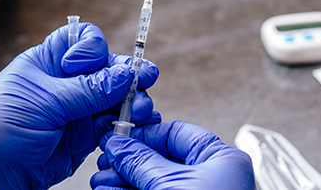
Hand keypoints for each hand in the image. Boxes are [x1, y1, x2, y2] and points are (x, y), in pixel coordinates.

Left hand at [0, 23, 159, 189]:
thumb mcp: (44, 102)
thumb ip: (88, 90)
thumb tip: (125, 74)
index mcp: (51, 61)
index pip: (83, 40)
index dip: (92, 49)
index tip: (85, 66)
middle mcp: (68, 81)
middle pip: (108, 68)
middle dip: (128, 73)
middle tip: (145, 79)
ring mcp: (78, 108)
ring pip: (116, 96)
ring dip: (133, 100)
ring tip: (142, 109)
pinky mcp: (85, 134)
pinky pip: (113, 123)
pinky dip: (127, 123)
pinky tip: (137, 124)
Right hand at [92, 121, 255, 189]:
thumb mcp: (169, 186)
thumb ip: (141, 162)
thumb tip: (120, 145)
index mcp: (219, 160)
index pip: (176, 134)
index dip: (145, 135)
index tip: (119, 139)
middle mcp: (209, 177)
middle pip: (160, 158)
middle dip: (128, 161)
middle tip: (106, 161)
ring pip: (152, 180)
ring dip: (124, 180)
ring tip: (101, 180)